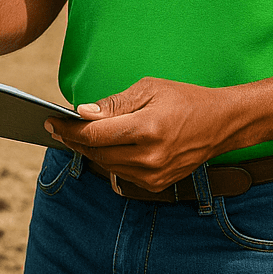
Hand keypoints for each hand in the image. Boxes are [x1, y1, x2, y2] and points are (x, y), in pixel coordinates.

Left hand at [44, 77, 231, 191]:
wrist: (222, 123)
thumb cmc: (185, 99)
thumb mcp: (149, 89)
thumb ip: (114, 104)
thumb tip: (82, 113)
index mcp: (148, 129)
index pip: (96, 134)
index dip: (69, 128)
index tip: (51, 120)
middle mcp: (150, 157)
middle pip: (97, 152)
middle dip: (74, 140)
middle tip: (56, 128)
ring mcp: (154, 175)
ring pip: (107, 165)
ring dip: (89, 151)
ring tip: (74, 135)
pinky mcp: (157, 184)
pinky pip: (121, 173)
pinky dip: (108, 159)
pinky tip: (102, 146)